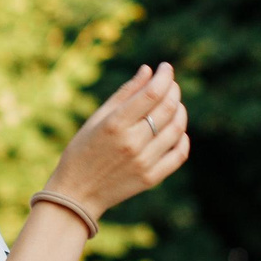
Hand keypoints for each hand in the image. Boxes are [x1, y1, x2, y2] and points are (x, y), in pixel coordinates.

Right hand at [46, 62, 189, 214]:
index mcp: (115, 124)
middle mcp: (131, 143)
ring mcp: (144, 162)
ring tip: (175, 104)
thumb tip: (148, 71)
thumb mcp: (97, 118)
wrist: (77, 192)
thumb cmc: (83, 150)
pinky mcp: (151, 178)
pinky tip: (177, 130)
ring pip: (176, 129)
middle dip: (173, 90)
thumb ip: (125, 94)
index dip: (164, 77)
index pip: (152, 93)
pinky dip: (183, 138)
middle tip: (171, 84)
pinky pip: (179, 154)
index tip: (166, 68)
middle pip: (167, 109)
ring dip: (180, 111)